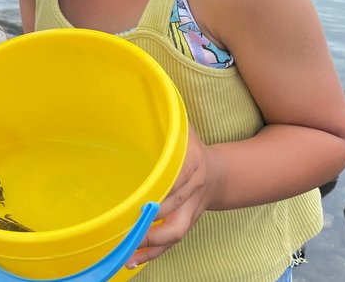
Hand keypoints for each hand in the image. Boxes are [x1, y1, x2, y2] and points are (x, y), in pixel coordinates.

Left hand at [126, 124, 211, 268]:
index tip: (139, 192)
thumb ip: (165, 113)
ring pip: (174, 231)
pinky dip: (152, 254)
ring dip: (150, 243)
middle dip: (149, 217)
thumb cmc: (191, 147)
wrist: (220, 175)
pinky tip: (131, 260)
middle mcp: (193, 189)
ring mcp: (190, 210)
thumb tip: (143, 85)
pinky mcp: (184, 224)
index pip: (176, 175)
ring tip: (125, 250)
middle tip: (123, 220)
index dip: (160, 186)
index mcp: (191, 162)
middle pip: (173, 207)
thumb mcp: (182, 127)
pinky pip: (170, 243)